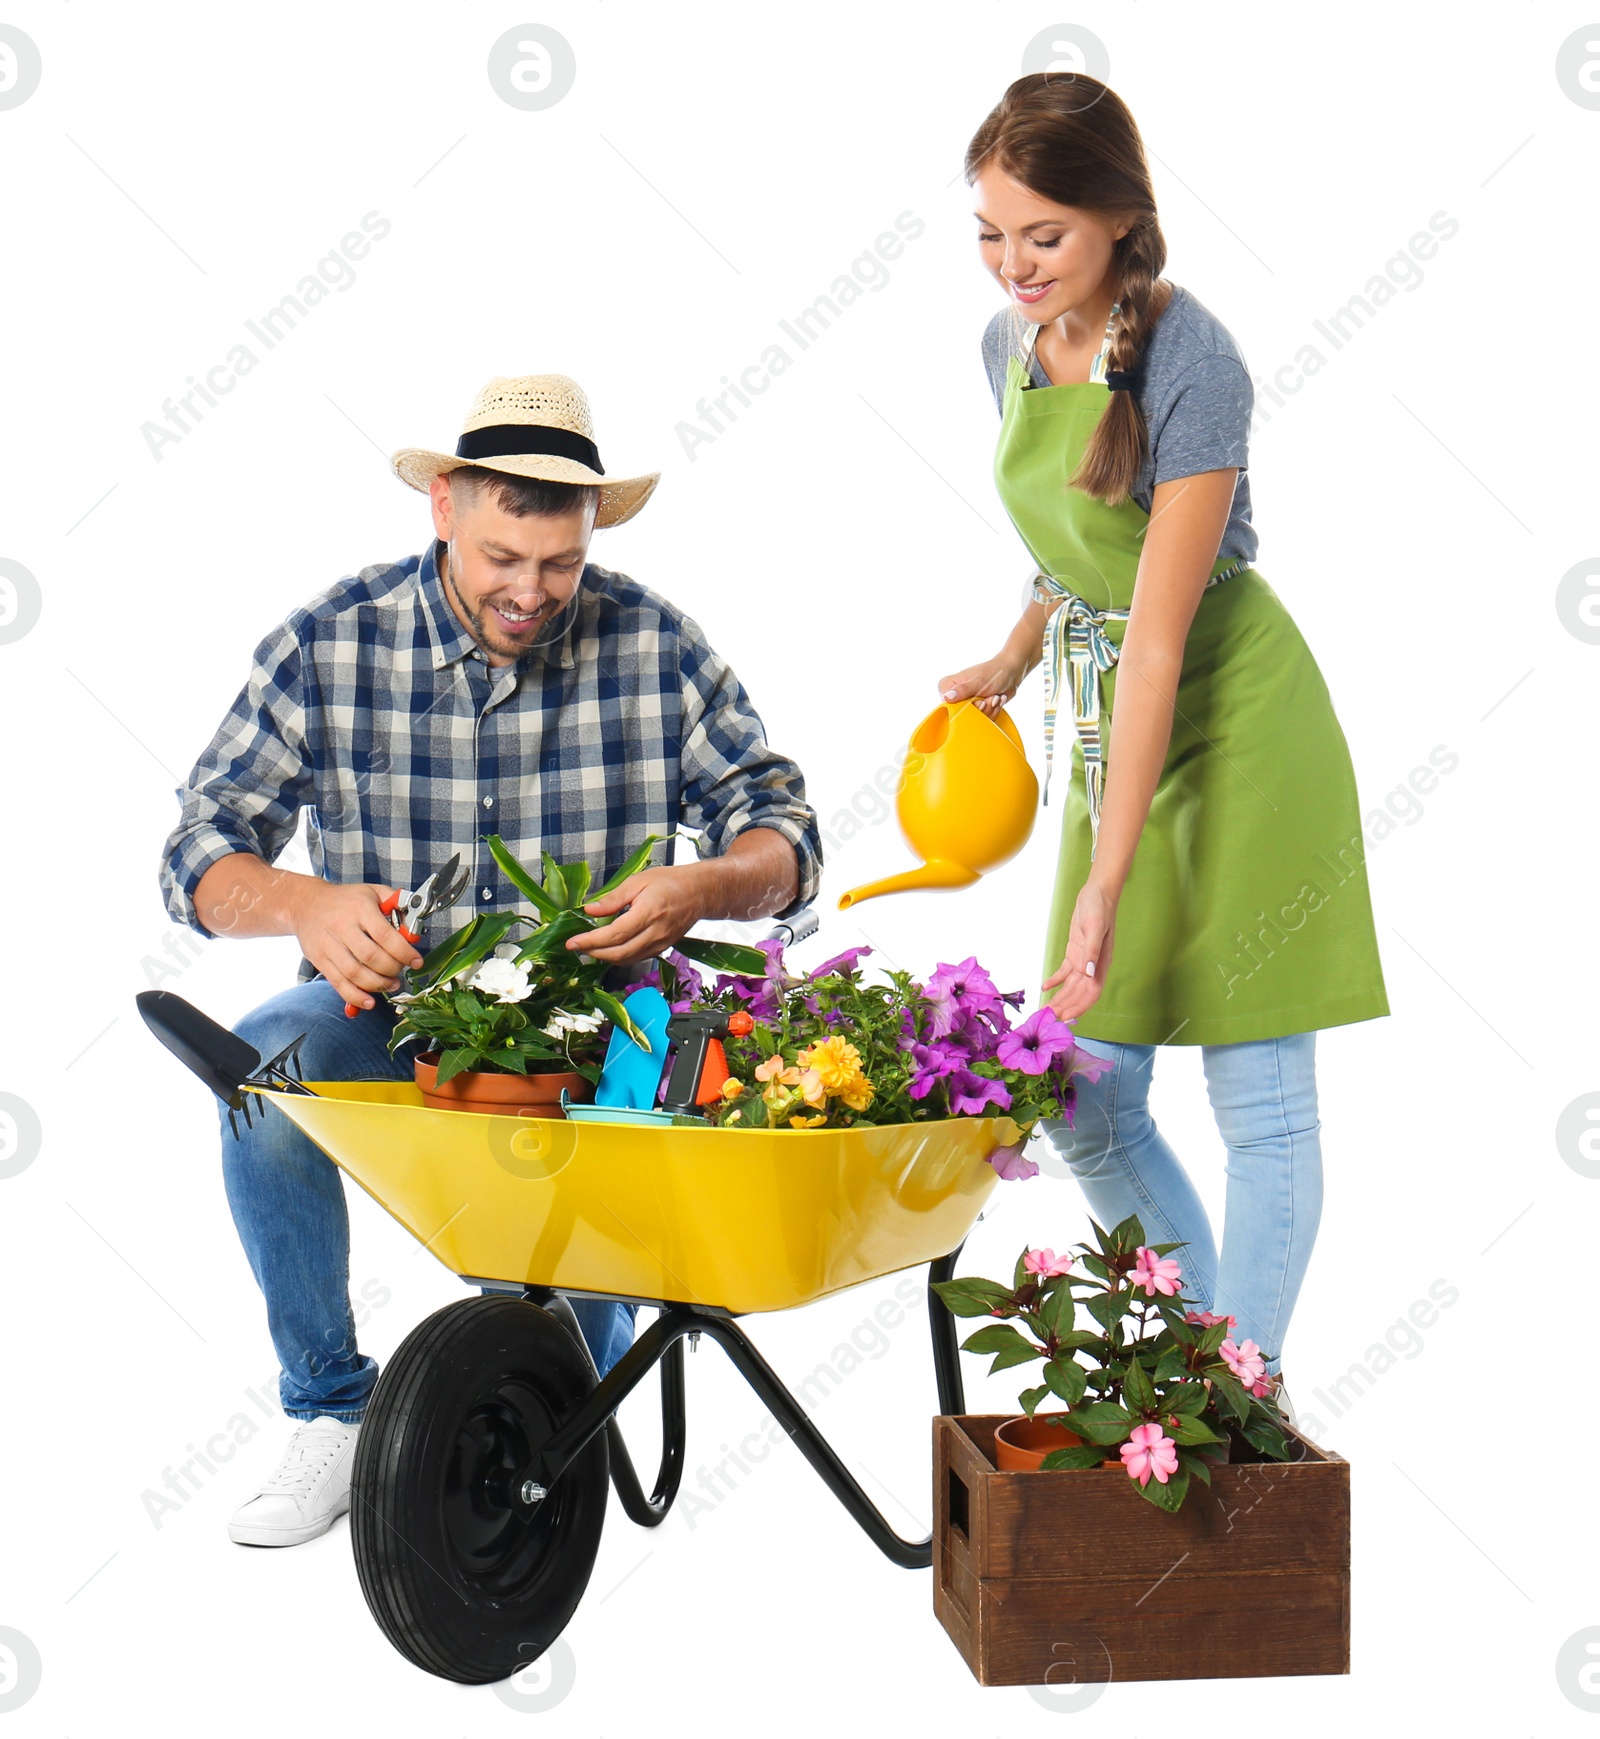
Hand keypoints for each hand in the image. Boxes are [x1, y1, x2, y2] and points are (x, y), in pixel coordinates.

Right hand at [292, 881, 423, 1011]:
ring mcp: (328, 945)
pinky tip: (369, 1002)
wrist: (306, 904)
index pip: (384, 935)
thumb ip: (397, 904)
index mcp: (360, 909)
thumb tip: (413, 928)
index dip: (403, 952)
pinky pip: (338, 983)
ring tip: (392, 984)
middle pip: (371, 957)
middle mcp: (342, 927)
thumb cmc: (345, 900)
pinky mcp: (319, 960)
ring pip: (355, 973)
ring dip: (378, 984)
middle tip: (401, 971)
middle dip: (392, 969)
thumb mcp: (373, 891)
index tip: (416, 961)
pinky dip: (355, 996)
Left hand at [571, 864, 709, 964]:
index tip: (572, 942)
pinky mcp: (662, 948)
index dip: (591, 941)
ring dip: (604, 957)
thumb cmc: (670, 882)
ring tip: (588, 948)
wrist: (700, 892)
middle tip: (575, 946)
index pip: (615, 934)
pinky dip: (619, 957)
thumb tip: (590, 910)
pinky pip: (636, 958)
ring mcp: (660, 944)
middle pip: (619, 953)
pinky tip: (607, 949)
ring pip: (627, 960)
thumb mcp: (639, 881)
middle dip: (593, 952)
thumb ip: (613, 897)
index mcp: (649, 913)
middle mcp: (656, 932)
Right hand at [937, 652, 1025, 717]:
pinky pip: (982, 720)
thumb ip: (963, 690)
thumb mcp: (979, 681)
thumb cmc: (994, 673)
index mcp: (947, 686)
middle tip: (991, 697)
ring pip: (974, 719)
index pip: (948, 707)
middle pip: (962, 715)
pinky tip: (997, 701)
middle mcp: (954, 696)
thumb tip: (947, 697)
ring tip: (995, 697)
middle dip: (982, 708)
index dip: (966, 708)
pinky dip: (993, 712)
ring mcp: (965, 703)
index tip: (979, 700)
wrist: (1010, 673)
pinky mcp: (975, 709)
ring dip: (989, 709)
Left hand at [1042, 881, 1118, 1022]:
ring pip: (1072, 986)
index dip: (1079, 1007)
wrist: (1098, 893)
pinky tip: (1045, 987)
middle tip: (1049, 1019)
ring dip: (1060, 998)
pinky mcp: (1076, 952)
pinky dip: (1056, 981)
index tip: (1065, 1018)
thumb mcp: (1094, 928)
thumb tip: (1090, 973)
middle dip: (1066, 1007)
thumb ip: (1092, 951)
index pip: (1091, 993)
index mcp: (1101, 963)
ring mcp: (1084, 960)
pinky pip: (1066, 972)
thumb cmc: (1099, 909)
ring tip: (1047, 1010)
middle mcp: (1093, 966)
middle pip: (1079, 993)